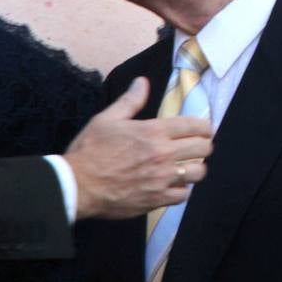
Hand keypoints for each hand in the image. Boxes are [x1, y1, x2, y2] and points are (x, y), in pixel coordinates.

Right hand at [66, 77, 213, 219]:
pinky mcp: (156, 199)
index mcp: (154, 131)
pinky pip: (184, 195)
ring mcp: (162, 178)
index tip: (204, 130)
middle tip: (196, 147)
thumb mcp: (107, 118)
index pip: (195, 126)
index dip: (205, 127)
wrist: (77, 185)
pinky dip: (182, 189)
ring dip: (195, 168)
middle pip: (203, 148)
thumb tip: (142, 82)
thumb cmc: (90, 150)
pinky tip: (174, 185)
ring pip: (198, 173)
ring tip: (186, 166)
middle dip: (203, 145)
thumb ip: (130, 101)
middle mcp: (163, 154)